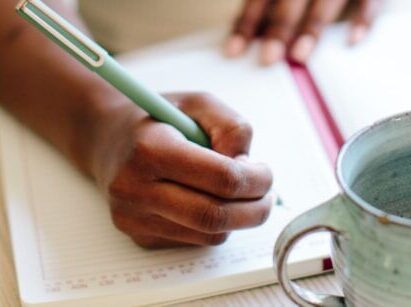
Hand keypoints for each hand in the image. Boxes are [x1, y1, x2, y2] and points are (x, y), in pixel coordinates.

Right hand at [92, 93, 272, 248]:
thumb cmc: (158, 120)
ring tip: (239, 195)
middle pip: (214, 216)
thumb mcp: (198, 103)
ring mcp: (134, 218)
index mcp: (150, 150)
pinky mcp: (139, 236)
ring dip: (236, 219)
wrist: (108, 141)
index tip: (265, 172)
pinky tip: (207, 201)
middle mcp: (135, 189)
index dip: (255, 179)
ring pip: (208, 235)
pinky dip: (213, 225)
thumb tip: (247, 167)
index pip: (220, 179)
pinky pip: (194, 241)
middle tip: (266, 196)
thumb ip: (231, 127)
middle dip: (255, 210)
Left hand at [224, 0, 380, 64]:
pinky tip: (352, 40)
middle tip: (268, 58)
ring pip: (327, 0)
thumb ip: (269, 6)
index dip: (246, 24)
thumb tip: (248, 39)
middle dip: (279, 29)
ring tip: (299, 56)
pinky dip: (364, 19)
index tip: (233, 52)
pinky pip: (370, 0)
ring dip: (312, 28)